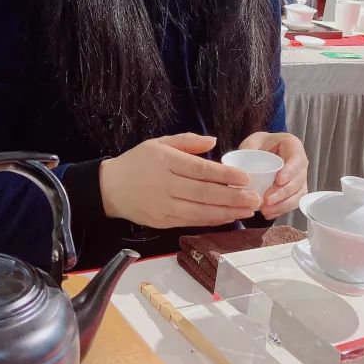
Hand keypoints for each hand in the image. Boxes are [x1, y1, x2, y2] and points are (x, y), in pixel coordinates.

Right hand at [99, 133, 260, 228]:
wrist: (108, 188)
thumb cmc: (137, 162)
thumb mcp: (158, 142)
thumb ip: (187, 141)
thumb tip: (213, 141)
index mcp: (166, 162)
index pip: (201, 170)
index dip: (225, 176)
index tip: (245, 178)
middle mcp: (166, 185)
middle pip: (204, 193)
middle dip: (232, 197)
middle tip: (255, 199)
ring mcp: (164, 206)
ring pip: (200, 211)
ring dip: (227, 212)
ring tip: (248, 210)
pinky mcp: (162, 221)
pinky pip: (191, 222)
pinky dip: (211, 221)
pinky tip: (227, 217)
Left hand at [239, 131, 308, 218]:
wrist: (264, 151)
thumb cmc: (260, 144)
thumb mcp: (253, 141)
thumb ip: (248, 150)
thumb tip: (241, 168)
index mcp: (293, 146)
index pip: (297, 159)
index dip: (290, 171)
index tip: (278, 180)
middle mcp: (300, 163)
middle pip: (298, 180)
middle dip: (283, 192)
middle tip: (267, 200)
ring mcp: (299, 178)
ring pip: (298, 194)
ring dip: (283, 204)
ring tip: (266, 210)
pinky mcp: (295, 191)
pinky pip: (293, 203)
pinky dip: (281, 210)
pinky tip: (269, 213)